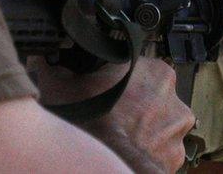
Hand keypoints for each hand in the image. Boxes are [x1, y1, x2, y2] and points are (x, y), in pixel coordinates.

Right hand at [33, 56, 194, 172]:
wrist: (97, 164)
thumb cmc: (88, 125)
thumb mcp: (64, 86)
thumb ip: (58, 67)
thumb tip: (46, 59)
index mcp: (158, 73)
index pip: (145, 70)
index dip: (125, 80)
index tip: (112, 90)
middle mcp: (174, 100)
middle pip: (155, 97)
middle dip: (137, 104)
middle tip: (114, 113)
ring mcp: (176, 129)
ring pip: (160, 124)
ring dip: (145, 127)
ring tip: (120, 132)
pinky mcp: (175, 155)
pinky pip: (163, 149)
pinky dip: (148, 149)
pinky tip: (129, 147)